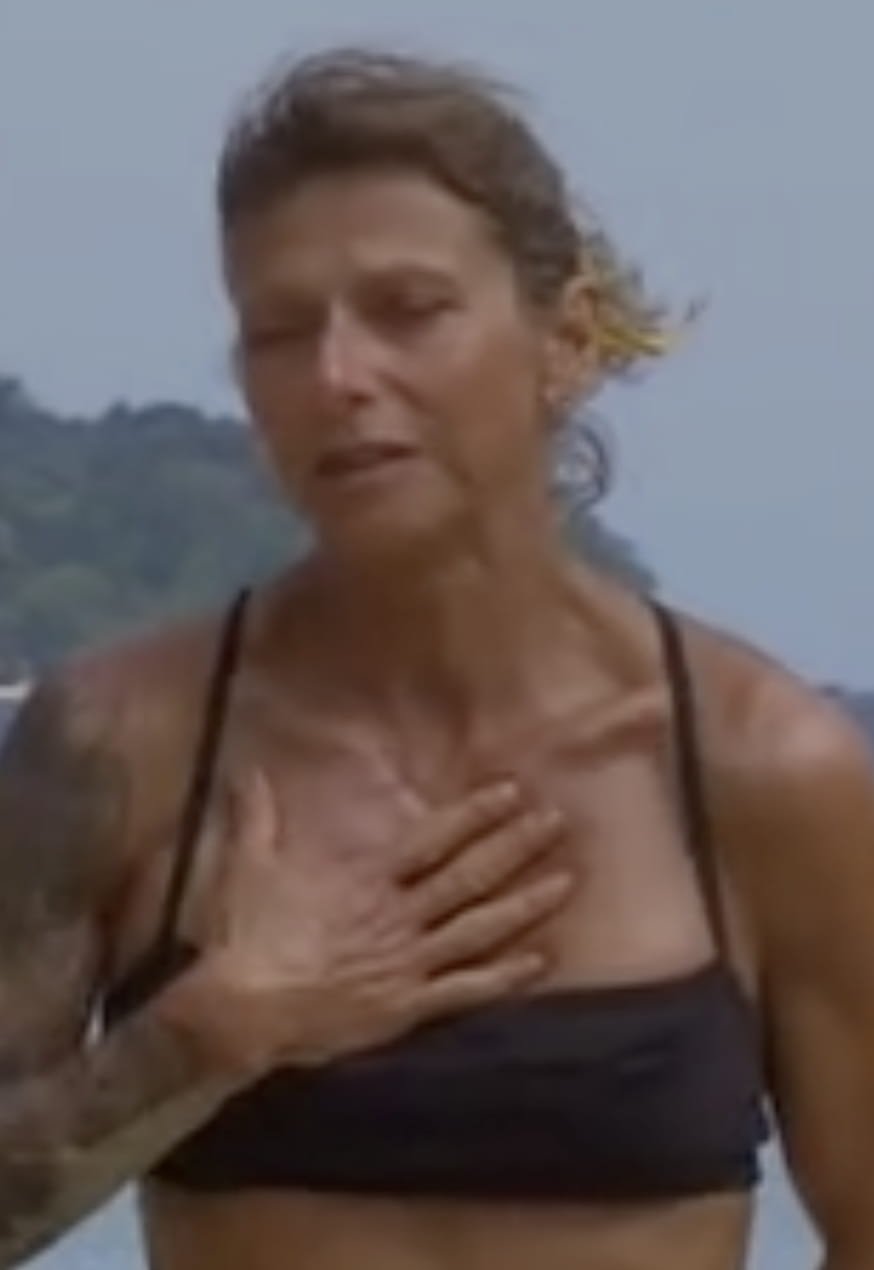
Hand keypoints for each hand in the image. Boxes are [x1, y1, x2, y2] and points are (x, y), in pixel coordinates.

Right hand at [169, 768, 571, 1078]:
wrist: (242, 1010)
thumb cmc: (247, 936)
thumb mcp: (249, 865)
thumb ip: (257, 815)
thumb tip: (250, 771)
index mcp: (366, 879)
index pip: (434, 838)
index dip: (476, 814)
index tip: (512, 791)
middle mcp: (398, 915)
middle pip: (470, 876)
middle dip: (517, 846)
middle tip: (558, 822)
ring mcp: (408, 962)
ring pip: (480, 928)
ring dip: (525, 904)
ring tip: (567, 882)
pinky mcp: (407, 1008)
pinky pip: (466, 990)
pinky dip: (505, 978)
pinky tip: (541, 962)